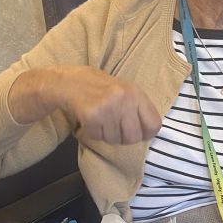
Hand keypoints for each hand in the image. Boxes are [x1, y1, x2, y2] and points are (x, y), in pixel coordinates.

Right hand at [9, 66, 161, 144]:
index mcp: (136, 92)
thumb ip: (138, 108)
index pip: (154, 124)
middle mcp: (125, 99)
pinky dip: (94, 133)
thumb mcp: (124, 91)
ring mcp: (109, 107)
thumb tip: (151, 132)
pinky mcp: (93, 116)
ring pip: (115, 140)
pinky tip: (90, 120)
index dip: (146, 133)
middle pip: (134, 137)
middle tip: (114, 128)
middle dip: (123, 138)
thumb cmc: (99, 88)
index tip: (138, 133)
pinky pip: (99, 137)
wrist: (69, 82)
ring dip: (107, 135)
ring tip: (101, 120)